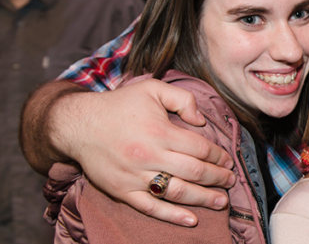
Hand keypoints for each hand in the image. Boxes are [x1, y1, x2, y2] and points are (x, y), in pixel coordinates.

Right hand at [53, 79, 235, 225]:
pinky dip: (172, 216)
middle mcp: (149, 156)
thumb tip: (202, 120)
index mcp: (159, 131)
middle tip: (231, 181)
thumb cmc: (119, 105)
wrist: (78, 124)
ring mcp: (134, 176)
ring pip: (177, 192)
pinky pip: (150, 208)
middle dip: (217, 178)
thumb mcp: (152, 88)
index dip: (218, 156)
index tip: (228, 160)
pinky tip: (191, 220)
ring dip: (203, 198)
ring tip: (221, 201)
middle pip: (194, 172)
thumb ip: (182, 99)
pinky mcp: (122, 191)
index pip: (200, 148)